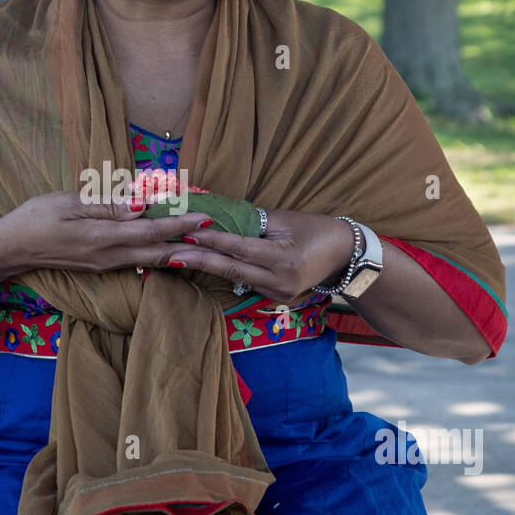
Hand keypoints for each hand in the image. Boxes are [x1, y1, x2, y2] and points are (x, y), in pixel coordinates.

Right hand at [1, 190, 218, 275]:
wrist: (10, 250)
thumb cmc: (35, 219)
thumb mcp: (68, 204)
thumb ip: (106, 205)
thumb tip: (141, 205)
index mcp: (102, 239)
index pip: (150, 232)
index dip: (179, 225)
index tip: (204, 217)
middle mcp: (108, 257)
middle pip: (157, 253)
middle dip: (188, 243)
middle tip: (214, 232)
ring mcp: (105, 265)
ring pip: (149, 260)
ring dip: (176, 250)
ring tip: (199, 240)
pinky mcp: (101, 266)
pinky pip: (137, 261)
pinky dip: (157, 252)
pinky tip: (168, 247)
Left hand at [162, 208, 356, 303]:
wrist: (345, 256)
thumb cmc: (317, 229)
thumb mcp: (286, 220)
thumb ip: (252, 221)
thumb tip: (216, 216)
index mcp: (285, 260)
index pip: (239, 248)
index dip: (212, 241)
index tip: (186, 233)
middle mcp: (279, 282)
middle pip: (231, 269)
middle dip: (198, 260)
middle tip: (169, 252)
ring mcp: (277, 294)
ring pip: (234, 278)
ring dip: (205, 266)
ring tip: (177, 256)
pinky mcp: (274, 298)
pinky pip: (243, 282)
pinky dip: (223, 270)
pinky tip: (202, 263)